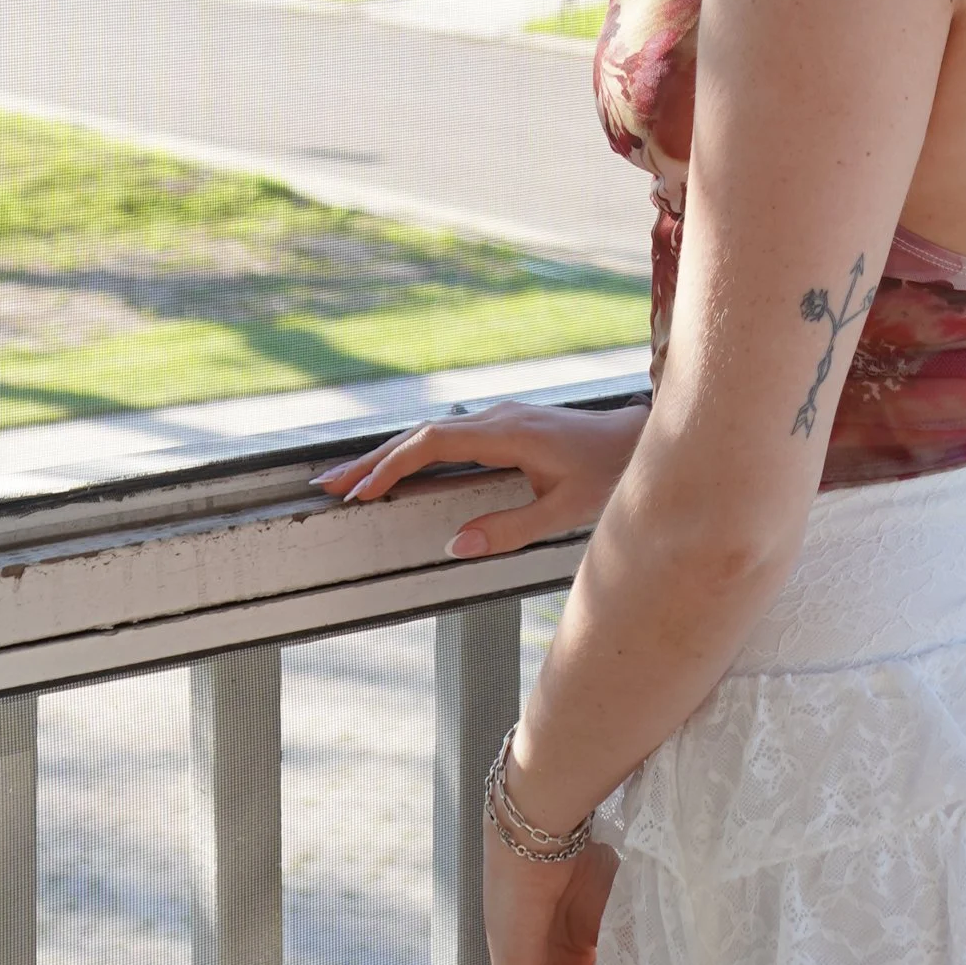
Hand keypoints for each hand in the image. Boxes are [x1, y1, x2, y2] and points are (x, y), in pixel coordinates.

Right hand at [313, 397, 647, 555]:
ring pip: (430, 433)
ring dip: (387, 455)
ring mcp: (499, 418)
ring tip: (347, 480)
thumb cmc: (607, 474)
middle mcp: (497, 418)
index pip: (433, 443)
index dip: (392, 466)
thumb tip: (454, 547)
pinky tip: (396, 468)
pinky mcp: (503, 425)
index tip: (362, 492)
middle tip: (327, 484)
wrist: (638, 438)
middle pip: (420, 434)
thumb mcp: (562, 511)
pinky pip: (446, 436)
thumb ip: (509, 530)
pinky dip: (413, 451)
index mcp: (507, 433)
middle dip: (371, 460)